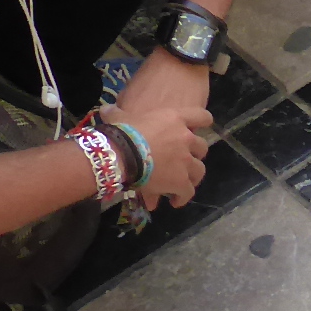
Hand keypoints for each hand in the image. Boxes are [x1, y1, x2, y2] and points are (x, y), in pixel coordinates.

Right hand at [111, 51, 215, 210]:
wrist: (122, 154)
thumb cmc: (122, 132)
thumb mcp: (120, 118)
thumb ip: (117, 114)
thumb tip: (105, 109)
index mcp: (175, 119)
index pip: (201, 116)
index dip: (205, 121)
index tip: (204, 127)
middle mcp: (185, 138)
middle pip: (202, 147)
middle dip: (196, 154)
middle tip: (185, 161)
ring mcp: (185, 161)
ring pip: (199, 171)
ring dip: (193, 177)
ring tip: (183, 184)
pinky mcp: (181, 181)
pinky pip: (188, 192)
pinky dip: (183, 197)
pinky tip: (175, 201)